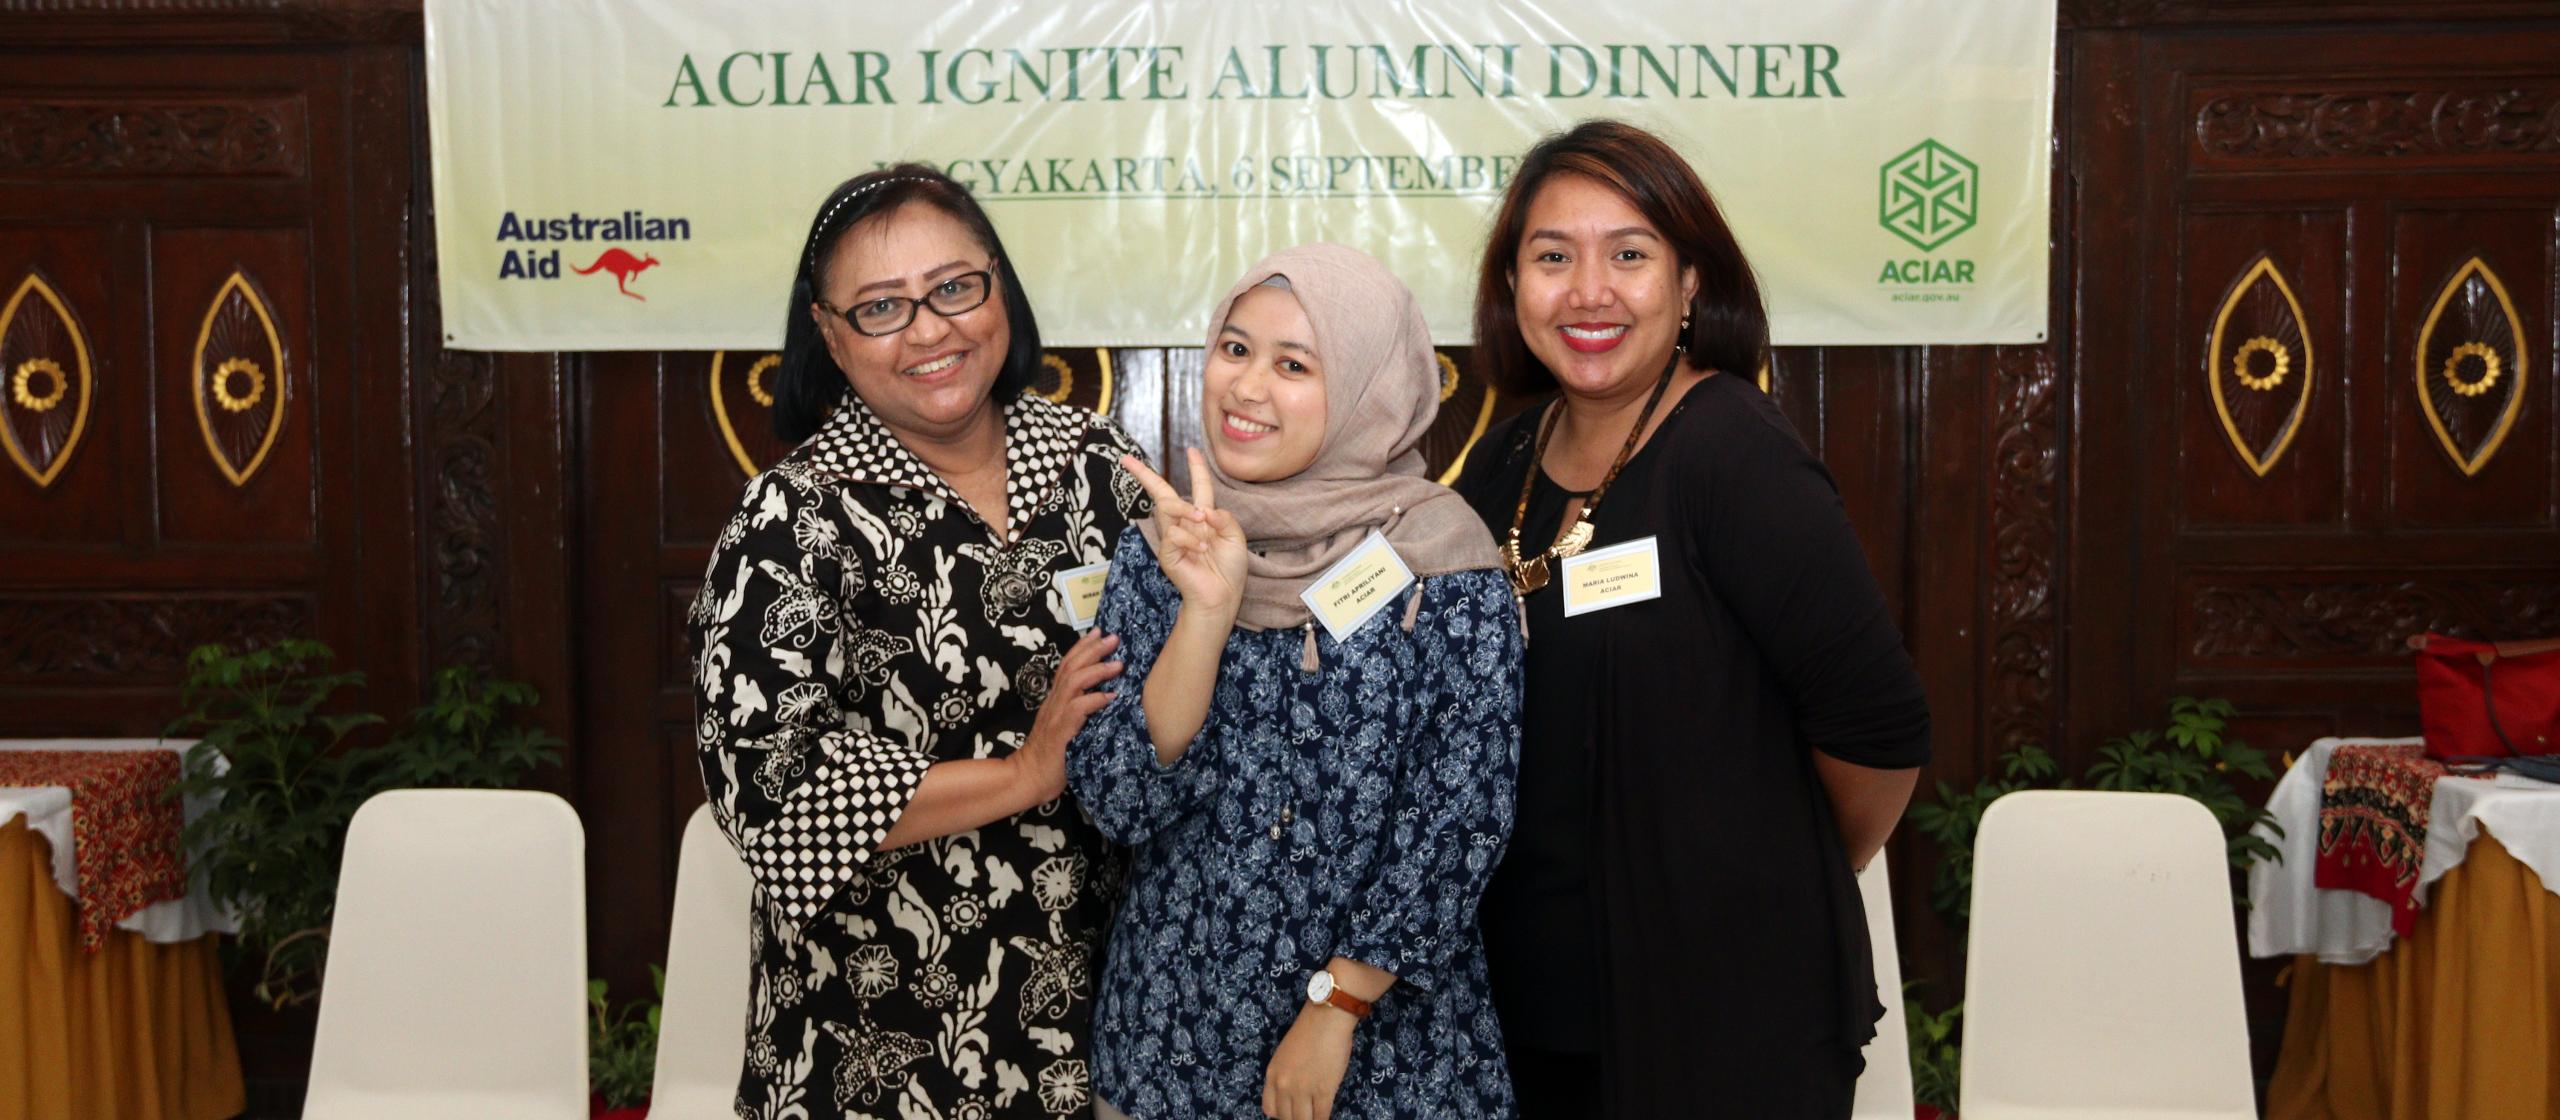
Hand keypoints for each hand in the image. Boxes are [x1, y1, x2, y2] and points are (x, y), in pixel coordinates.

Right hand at [1013, 630, 1120, 807]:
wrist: (1030, 777)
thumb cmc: (1052, 755)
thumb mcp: (1067, 726)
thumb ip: (1079, 711)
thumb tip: (1106, 697)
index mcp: (1055, 699)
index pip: (1067, 665)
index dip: (1082, 647)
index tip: (1099, 632)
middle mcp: (1054, 702)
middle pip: (1071, 666)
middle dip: (1093, 649)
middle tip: (1114, 637)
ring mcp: (1056, 715)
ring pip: (1074, 682)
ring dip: (1097, 670)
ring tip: (1118, 664)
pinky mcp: (1060, 731)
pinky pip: (1077, 709)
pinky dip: (1095, 700)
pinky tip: (1111, 697)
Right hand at [1121, 449, 1248, 617]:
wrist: (1222, 596)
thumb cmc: (1230, 570)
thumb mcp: (1236, 538)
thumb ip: (1224, 518)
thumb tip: (1204, 509)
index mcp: (1203, 518)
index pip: (1199, 487)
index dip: (1196, 468)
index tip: (1192, 449)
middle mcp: (1185, 524)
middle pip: (1162, 492)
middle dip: (1144, 474)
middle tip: (1126, 460)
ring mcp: (1173, 538)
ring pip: (1168, 507)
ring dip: (1187, 510)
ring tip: (1203, 522)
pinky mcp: (1167, 553)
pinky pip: (1173, 534)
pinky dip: (1190, 539)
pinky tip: (1201, 550)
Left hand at [1262, 1001, 1356, 1119]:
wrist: (1326, 1019)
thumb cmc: (1309, 1031)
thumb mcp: (1285, 1055)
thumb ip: (1285, 1075)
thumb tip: (1294, 1094)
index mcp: (1272, 1075)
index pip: (1269, 1109)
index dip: (1282, 1114)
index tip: (1292, 1112)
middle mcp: (1284, 1085)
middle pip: (1286, 1118)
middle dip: (1297, 1119)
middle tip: (1307, 1115)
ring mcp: (1303, 1089)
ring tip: (1316, 1117)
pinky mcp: (1323, 1091)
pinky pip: (1321, 1116)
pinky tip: (1326, 1116)